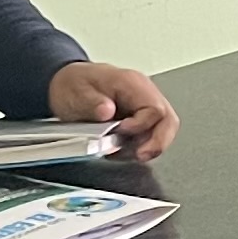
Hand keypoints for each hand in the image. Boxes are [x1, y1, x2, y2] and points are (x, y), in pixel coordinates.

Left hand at [47, 60, 177, 160]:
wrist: (69, 83)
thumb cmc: (74, 84)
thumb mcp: (76, 92)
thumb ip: (91, 103)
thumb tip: (107, 111)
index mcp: (131, 83)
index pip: (154, 108)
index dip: (140, 127)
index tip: (120, 134)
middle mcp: (143, 93)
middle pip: (168, 120)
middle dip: (157, 143)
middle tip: (139, 155)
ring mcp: (144, 105)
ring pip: (164, 129)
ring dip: (149, 146)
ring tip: (126, 152)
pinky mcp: (141, 117)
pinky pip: (153, 133)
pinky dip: (141, 145)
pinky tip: (124, 149)